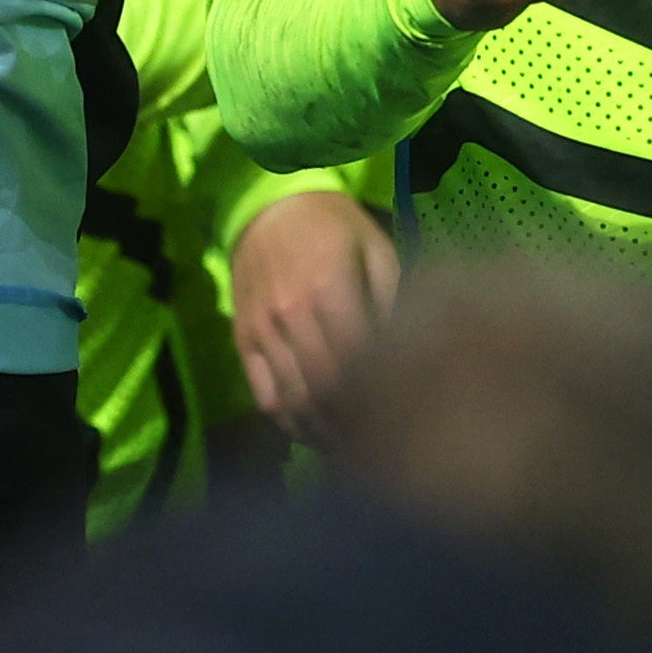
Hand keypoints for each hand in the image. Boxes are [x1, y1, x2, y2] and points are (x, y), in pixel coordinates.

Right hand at [230, 189, 398, 441]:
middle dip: (353, 423)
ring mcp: (262, 332)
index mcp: (330, 288)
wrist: (268, 208)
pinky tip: (313, 430)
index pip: (357, 360)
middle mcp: (292, 314)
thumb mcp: (375, 247)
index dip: (380, 395)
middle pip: (324, 388)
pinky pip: (263, 396)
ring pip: (293, 401)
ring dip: (323, 431)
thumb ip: (391, 297)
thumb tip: (409, 350)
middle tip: (381, 441)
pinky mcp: (243, 342)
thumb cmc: (333, 226)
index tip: (404, 414)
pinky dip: (289, 422)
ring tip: (351, 444)